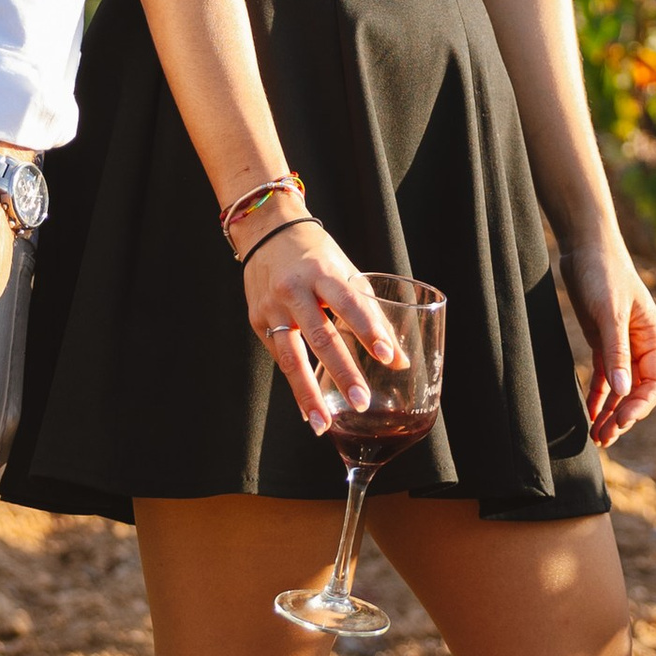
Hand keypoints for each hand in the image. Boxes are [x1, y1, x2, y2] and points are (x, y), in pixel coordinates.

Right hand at [242, 218, 404, 430]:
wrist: (266, 231)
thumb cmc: (316, 255)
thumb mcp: (346, 273)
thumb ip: (371, 314)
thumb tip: (398, 361)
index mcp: (322, 272)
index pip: (350, 303)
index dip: (369, 330)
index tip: (388, 357)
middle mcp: (295, 289)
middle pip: (321, 336)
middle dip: (342, 372)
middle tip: (361, 401)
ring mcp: (272, 306)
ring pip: (291, 357)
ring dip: (308, 393)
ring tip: (324, 423)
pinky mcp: (257, 320)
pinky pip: (279, 359)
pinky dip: (295, 385)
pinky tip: (309, 410)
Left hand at [557, 230, 655, 450]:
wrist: (586, 247)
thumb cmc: (604, 273)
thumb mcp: (610, 313)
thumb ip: (616, 353)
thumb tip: (622, 391)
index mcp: (654, 337)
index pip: (654, 383)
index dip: (639, 406)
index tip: (621, 422)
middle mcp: (642, 345)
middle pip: (637, 390)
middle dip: (623, 416)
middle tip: (604, 438)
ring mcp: (623, 345)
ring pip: (619, 388)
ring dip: (610, 412)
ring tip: (597, 436)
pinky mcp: (603, 341)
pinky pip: (603, 376)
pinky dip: (598, 396)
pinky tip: (590, 414)